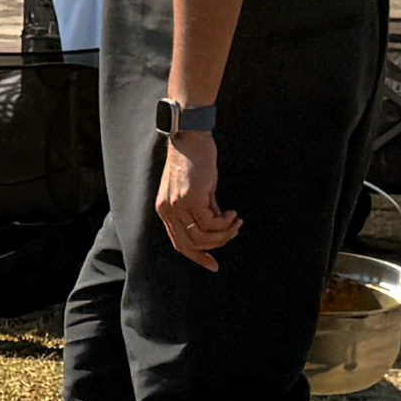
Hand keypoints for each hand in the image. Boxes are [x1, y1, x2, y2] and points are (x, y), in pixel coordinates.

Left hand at [156, 134, 240, 267]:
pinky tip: (232, 214)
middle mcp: (168, 211)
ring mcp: (178, 205)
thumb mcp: (196, 189)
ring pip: (202, 236)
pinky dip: (225, 223)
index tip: (213, 264)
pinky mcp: (191, 198)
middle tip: (233, 233)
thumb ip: (203, 209)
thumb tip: (218, 226)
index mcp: (165, 210)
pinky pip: (210, 223)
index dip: (197, 257)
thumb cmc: (194, 159)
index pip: (179, 243)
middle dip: (215, 246)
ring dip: (224, 234)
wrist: (189, 136)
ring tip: (235, 222)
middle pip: (189, 245)